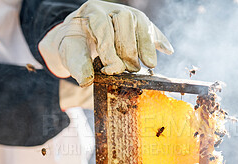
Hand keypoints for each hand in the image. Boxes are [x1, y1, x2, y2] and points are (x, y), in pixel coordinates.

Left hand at [39, 0, 173, 86]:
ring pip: (141, 22)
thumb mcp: (69, 53)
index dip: (109, 49)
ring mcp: (127, 14)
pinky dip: (159, 40)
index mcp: (92, 11)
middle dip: (129, 47)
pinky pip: (150, 29)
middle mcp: (111, 8)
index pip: (104, 26)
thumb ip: (77, 65)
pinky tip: (167, 50)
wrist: (79, 36)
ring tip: (150, 64)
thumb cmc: (75, 45)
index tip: (111, 70)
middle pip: (126, 19)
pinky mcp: (137, 25)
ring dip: (147, 45)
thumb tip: (86, 80)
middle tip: (130, 69)